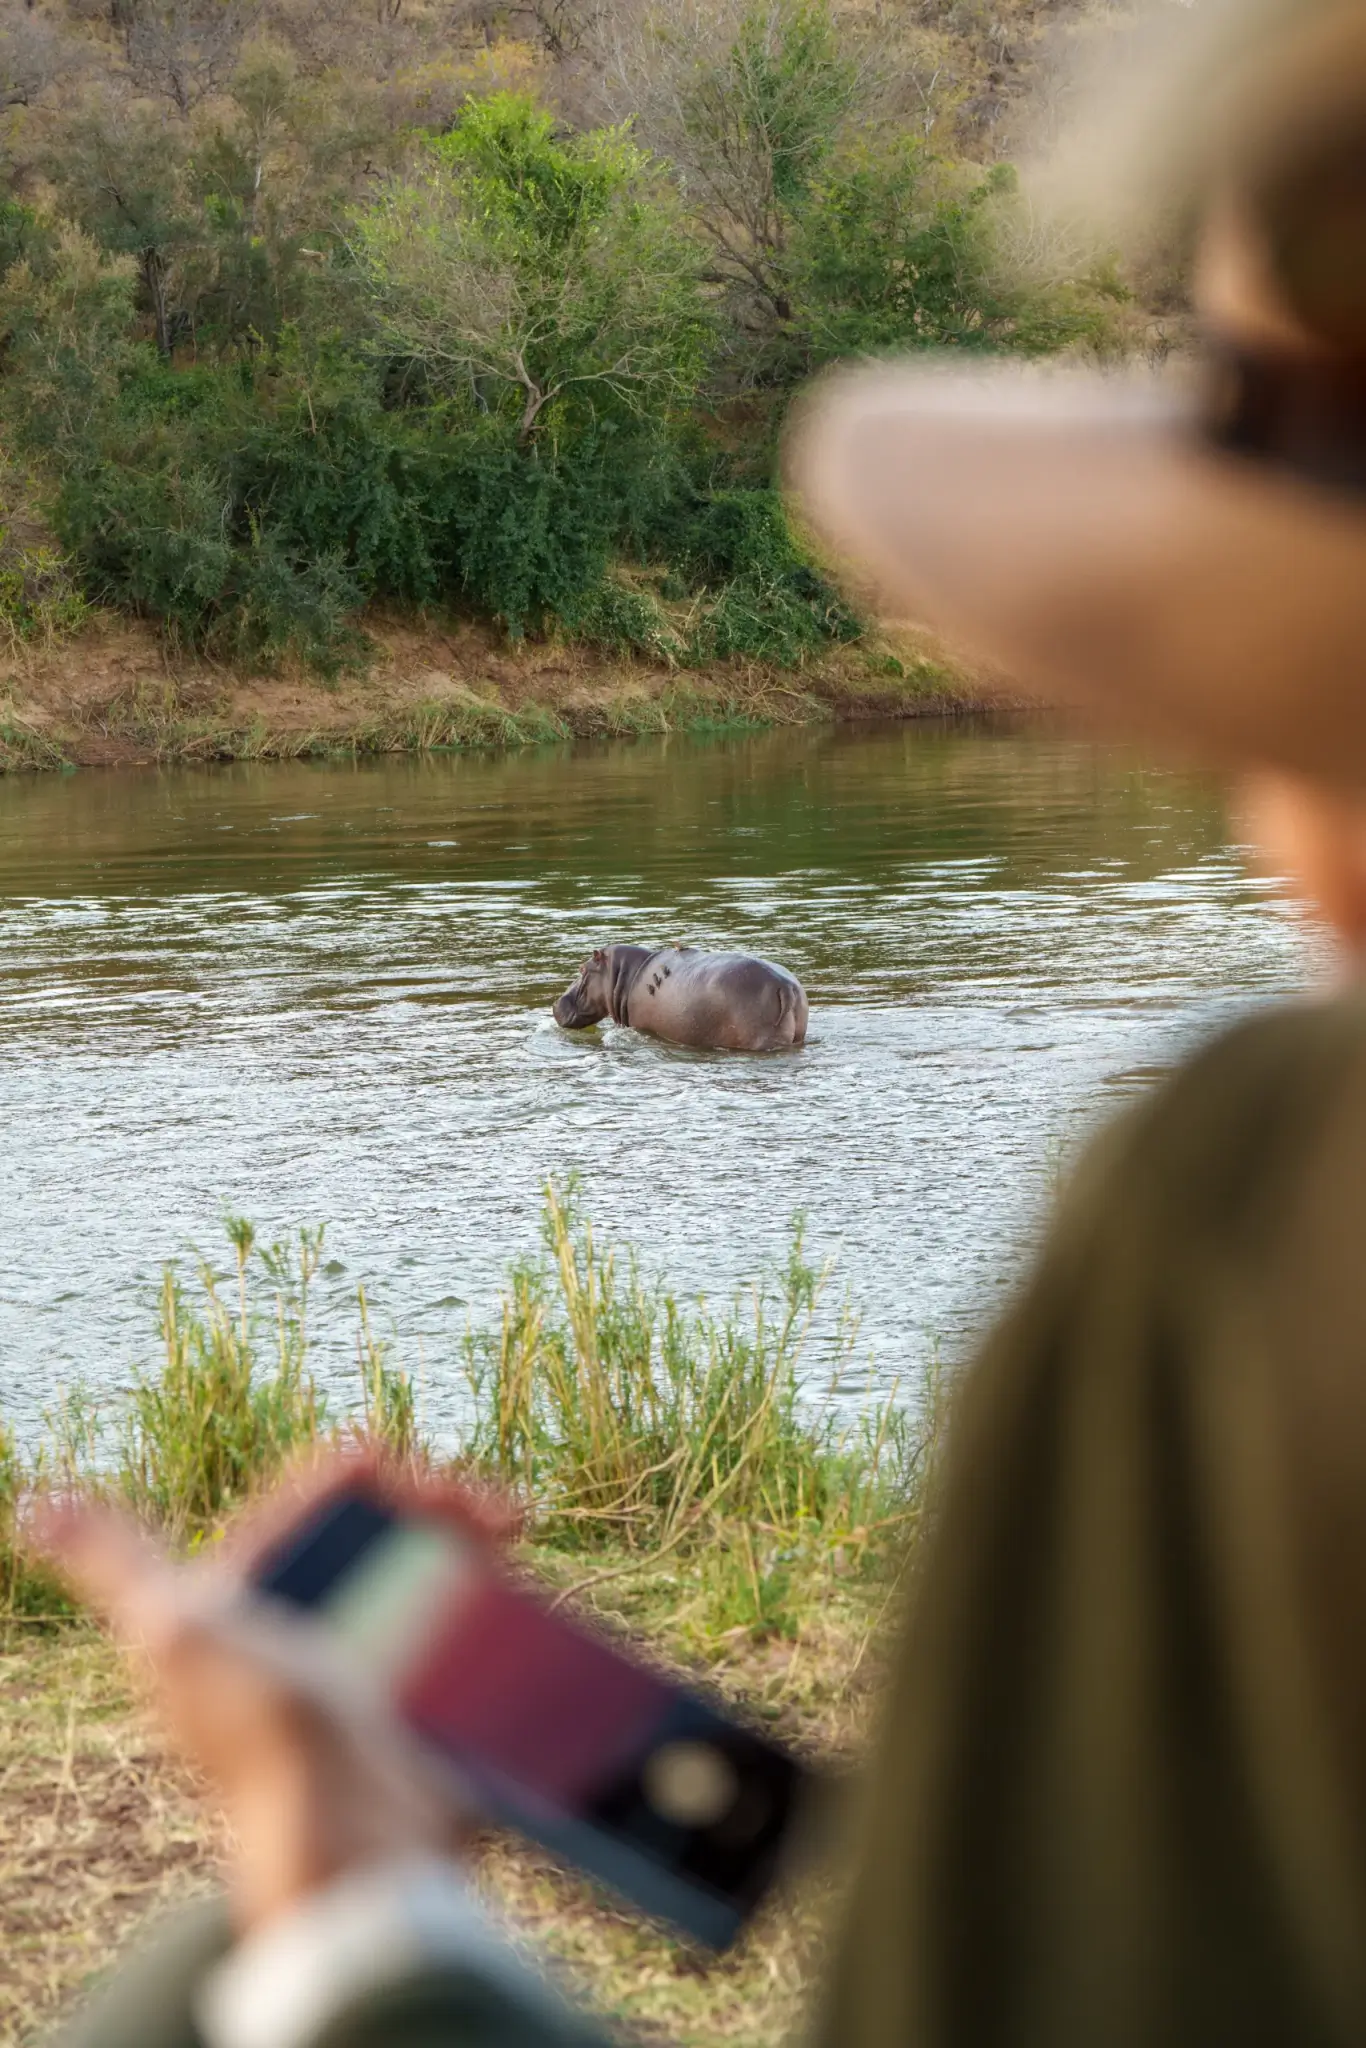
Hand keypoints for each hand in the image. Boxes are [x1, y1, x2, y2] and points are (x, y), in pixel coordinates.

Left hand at [33, 1452, 514, 1935]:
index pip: (316, 1498)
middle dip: (434, 1495)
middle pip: (387, 1523)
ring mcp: (376, 1661)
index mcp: (256, 1599)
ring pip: (434, 1563)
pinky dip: (496, 1593)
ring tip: (509, 1530)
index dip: (359, 1471)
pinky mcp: (426, 1697)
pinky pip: (468, 1623)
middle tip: (483, 1509)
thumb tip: (41, 1505)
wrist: (347, 1834)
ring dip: (471, 1532)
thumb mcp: (176, 1636)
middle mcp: (313, 1625)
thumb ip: (115, 1565)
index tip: (395, 1470)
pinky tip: (514, 1580)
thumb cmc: (259, 1735)